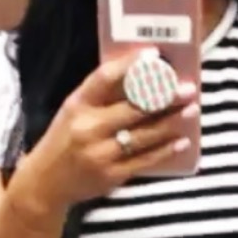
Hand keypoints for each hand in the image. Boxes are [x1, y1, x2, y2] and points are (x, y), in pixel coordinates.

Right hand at [17, 52, 197, 212]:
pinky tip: (181, 141)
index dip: (130, 64)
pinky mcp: (110, 176)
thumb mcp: (73, 112)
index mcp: (77, 104)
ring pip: (143, 135)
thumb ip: (101, 98)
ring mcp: (99, 153)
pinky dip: (165, 150)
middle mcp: (87, 127)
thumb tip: (141, 78)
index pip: (104, 77)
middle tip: (188, 89)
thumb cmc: (65, 140)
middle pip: (132, 108)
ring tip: (191, 111)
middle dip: (164, 97)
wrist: (45, 183)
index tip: (154, 54)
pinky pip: (144, 160)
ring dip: (171, 122)